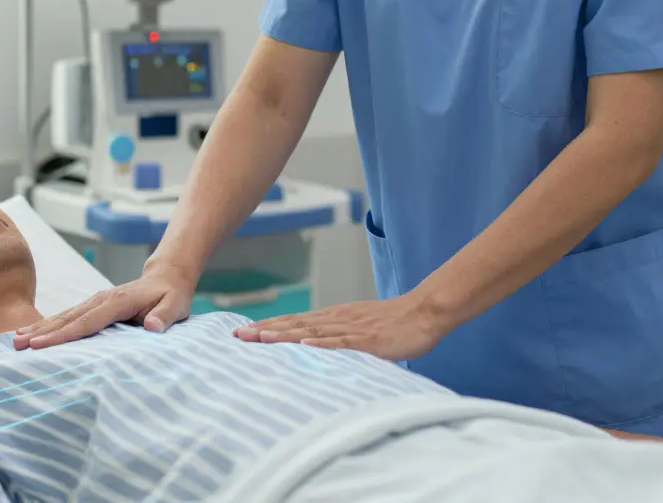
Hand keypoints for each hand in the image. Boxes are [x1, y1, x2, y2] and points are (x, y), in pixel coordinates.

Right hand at [13, 267, 195, 349]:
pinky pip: (68, 316)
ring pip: (64, 315)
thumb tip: (151, 326)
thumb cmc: (171, 297)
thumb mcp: (175, 306)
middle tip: (17, 345)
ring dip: (40, 327)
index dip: (64, 334)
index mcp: (117, 302)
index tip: (41, 344)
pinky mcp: (93, 305)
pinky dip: (49, 324)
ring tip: (15, 340)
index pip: (87, 322)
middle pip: (68, 318)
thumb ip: (164, 317)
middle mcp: (101, 299)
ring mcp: (95, 301)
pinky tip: (32, 333)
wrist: (166, 278)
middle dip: (42, 331)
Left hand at [232, 293, 445, 360]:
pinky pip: (342, 342)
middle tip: (238, 336)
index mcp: (333, 319)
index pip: (294, 323)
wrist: (425, 312)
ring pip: (312, 332)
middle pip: (295, 325)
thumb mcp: (360, 331)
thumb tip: (316, 350)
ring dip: (285, 335)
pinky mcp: (368, 340)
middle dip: (265, 330)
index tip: (243, 332)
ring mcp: (352, 329)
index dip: (268, 327)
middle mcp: (337, 320)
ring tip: (260, 338)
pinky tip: (305, 345)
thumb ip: (339, 340)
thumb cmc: (394, 324)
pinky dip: (322, 343)